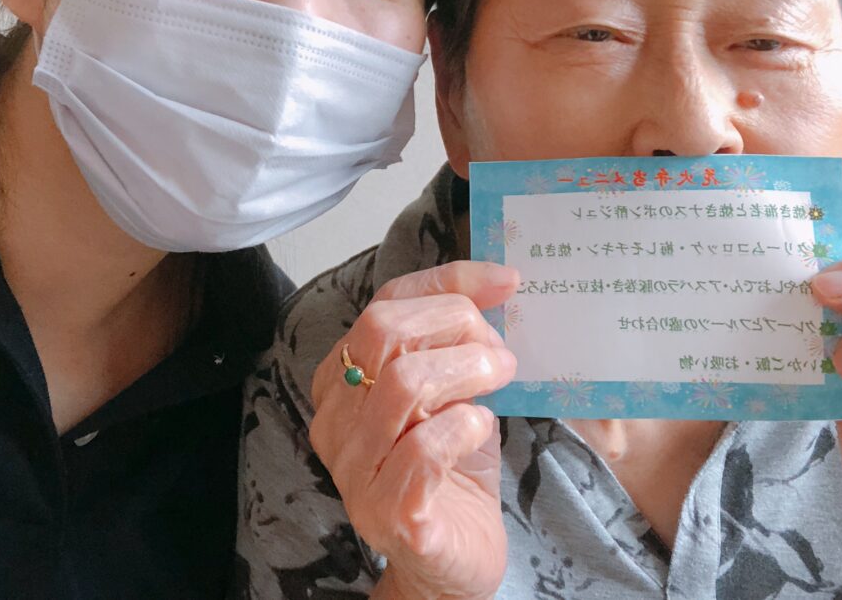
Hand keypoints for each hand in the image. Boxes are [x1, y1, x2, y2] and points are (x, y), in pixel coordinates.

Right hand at [309, 261, 518, 599]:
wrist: (450, 563)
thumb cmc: (453, 468)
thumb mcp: (454, 389)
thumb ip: (460, 337)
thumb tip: (501, 279)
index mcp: (342, 380)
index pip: (385, 302)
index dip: (449, 282)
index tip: (507, 282)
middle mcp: (335, 421)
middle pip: (383, 331)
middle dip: (457, 325)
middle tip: (500, 353)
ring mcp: (355, 470)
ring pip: (404, 383)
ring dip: (469, 370)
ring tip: (500, 382)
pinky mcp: (389, 513)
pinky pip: (425, 448)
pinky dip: (465, 425)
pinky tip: (481, 428)